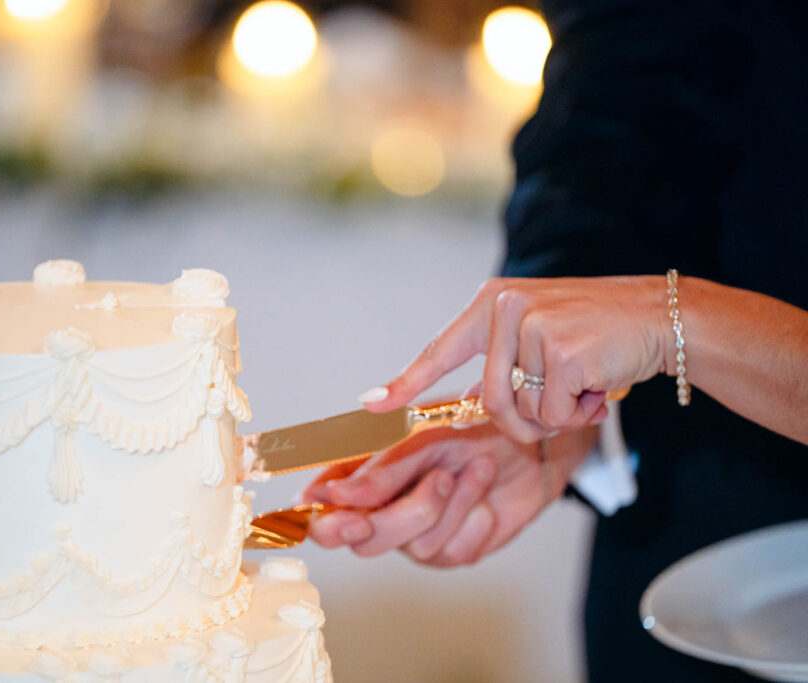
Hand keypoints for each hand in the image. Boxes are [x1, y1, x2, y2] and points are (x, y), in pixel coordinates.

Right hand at [302, 423, 594, 566]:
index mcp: (363, 473)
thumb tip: (336, 495)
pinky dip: (472, 514)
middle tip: (433, 484)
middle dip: (395, 519)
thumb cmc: (469, 423)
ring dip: (450, 504)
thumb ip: (380, 470)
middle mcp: (384, 508)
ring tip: (474, 467)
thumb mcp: (421, 436)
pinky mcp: (455, 548)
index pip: (321, 507)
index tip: (341, 513)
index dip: (320, 519)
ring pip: (414, 546)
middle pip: (363, 541)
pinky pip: (453, 550)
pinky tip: (485, 488)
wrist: (531, 437)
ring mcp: (418, 532)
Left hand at [363, 276, 668, 442]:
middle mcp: (504, 307)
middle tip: (561, 409)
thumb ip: (502, 363)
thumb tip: (467, 405)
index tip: (370, 406)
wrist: (660, 317)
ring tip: (584, 388)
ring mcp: (531, 324)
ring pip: (521, 410)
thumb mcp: (539, 336)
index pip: (440, 350)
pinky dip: (578, 413)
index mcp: (492, 302)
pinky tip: (599, 386)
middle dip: (525, 423)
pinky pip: (553, 411)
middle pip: (489, 401)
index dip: (405, 382)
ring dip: (555, 417)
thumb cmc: (597, 334)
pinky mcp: (560, 349)